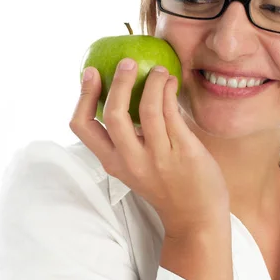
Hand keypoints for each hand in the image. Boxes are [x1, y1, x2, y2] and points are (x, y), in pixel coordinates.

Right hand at [69, 59, 229, 238]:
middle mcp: (131, 161)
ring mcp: (158, 157)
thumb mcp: (136, 167)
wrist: (196, 218)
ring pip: (147, 108)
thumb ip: (128, 139)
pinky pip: (172, 113)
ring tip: (158, 70)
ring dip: (152, 81)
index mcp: (113, 163)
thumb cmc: (167, 186)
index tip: (90, 72)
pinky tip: (171, 82)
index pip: (83, 127)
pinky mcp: (183, 151)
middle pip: (112, 114)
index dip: (83, 96)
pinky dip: (169, 91)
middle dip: (117, 82)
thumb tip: (125, 93)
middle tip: (126, 62)